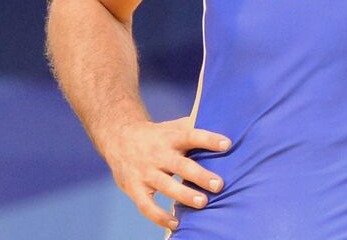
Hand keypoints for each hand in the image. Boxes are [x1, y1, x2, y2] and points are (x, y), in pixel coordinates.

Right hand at [102, 115, 230, 230]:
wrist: (119, 138)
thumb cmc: (156, 135)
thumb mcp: (172, 127)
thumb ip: (193, 127)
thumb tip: (223, 123)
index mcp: (171, 138)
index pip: (192, 136)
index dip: (209, 140)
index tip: (227, 145)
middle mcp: (159, 155)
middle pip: (181, 165)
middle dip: (201, 176)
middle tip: (219, 185)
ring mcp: (146, 172)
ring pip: (166, 186)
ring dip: (184, 195)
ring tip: (203, 203)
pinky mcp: (134, 188)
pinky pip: (147, 206)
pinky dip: (160, 217)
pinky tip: (176, 223)